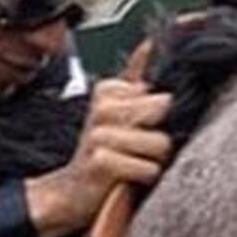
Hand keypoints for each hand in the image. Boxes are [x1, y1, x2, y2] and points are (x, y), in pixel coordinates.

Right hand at [24, 76, 174, 236]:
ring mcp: (99, 133)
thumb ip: (134, 79)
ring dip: (153, 161)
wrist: (72, 192)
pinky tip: (126, 179)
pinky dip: (144, 178)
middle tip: (138, 149)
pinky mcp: (100, 160)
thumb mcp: (116, 111)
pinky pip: (148, 168)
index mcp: (109, 91)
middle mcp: (103, 108)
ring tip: (132, 164)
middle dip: (160, 137)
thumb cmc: (101, 153)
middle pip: (164, 113)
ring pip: (160, 143)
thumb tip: (150, 44)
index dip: (160, 119)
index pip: (164, 98)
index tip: (138, 130)